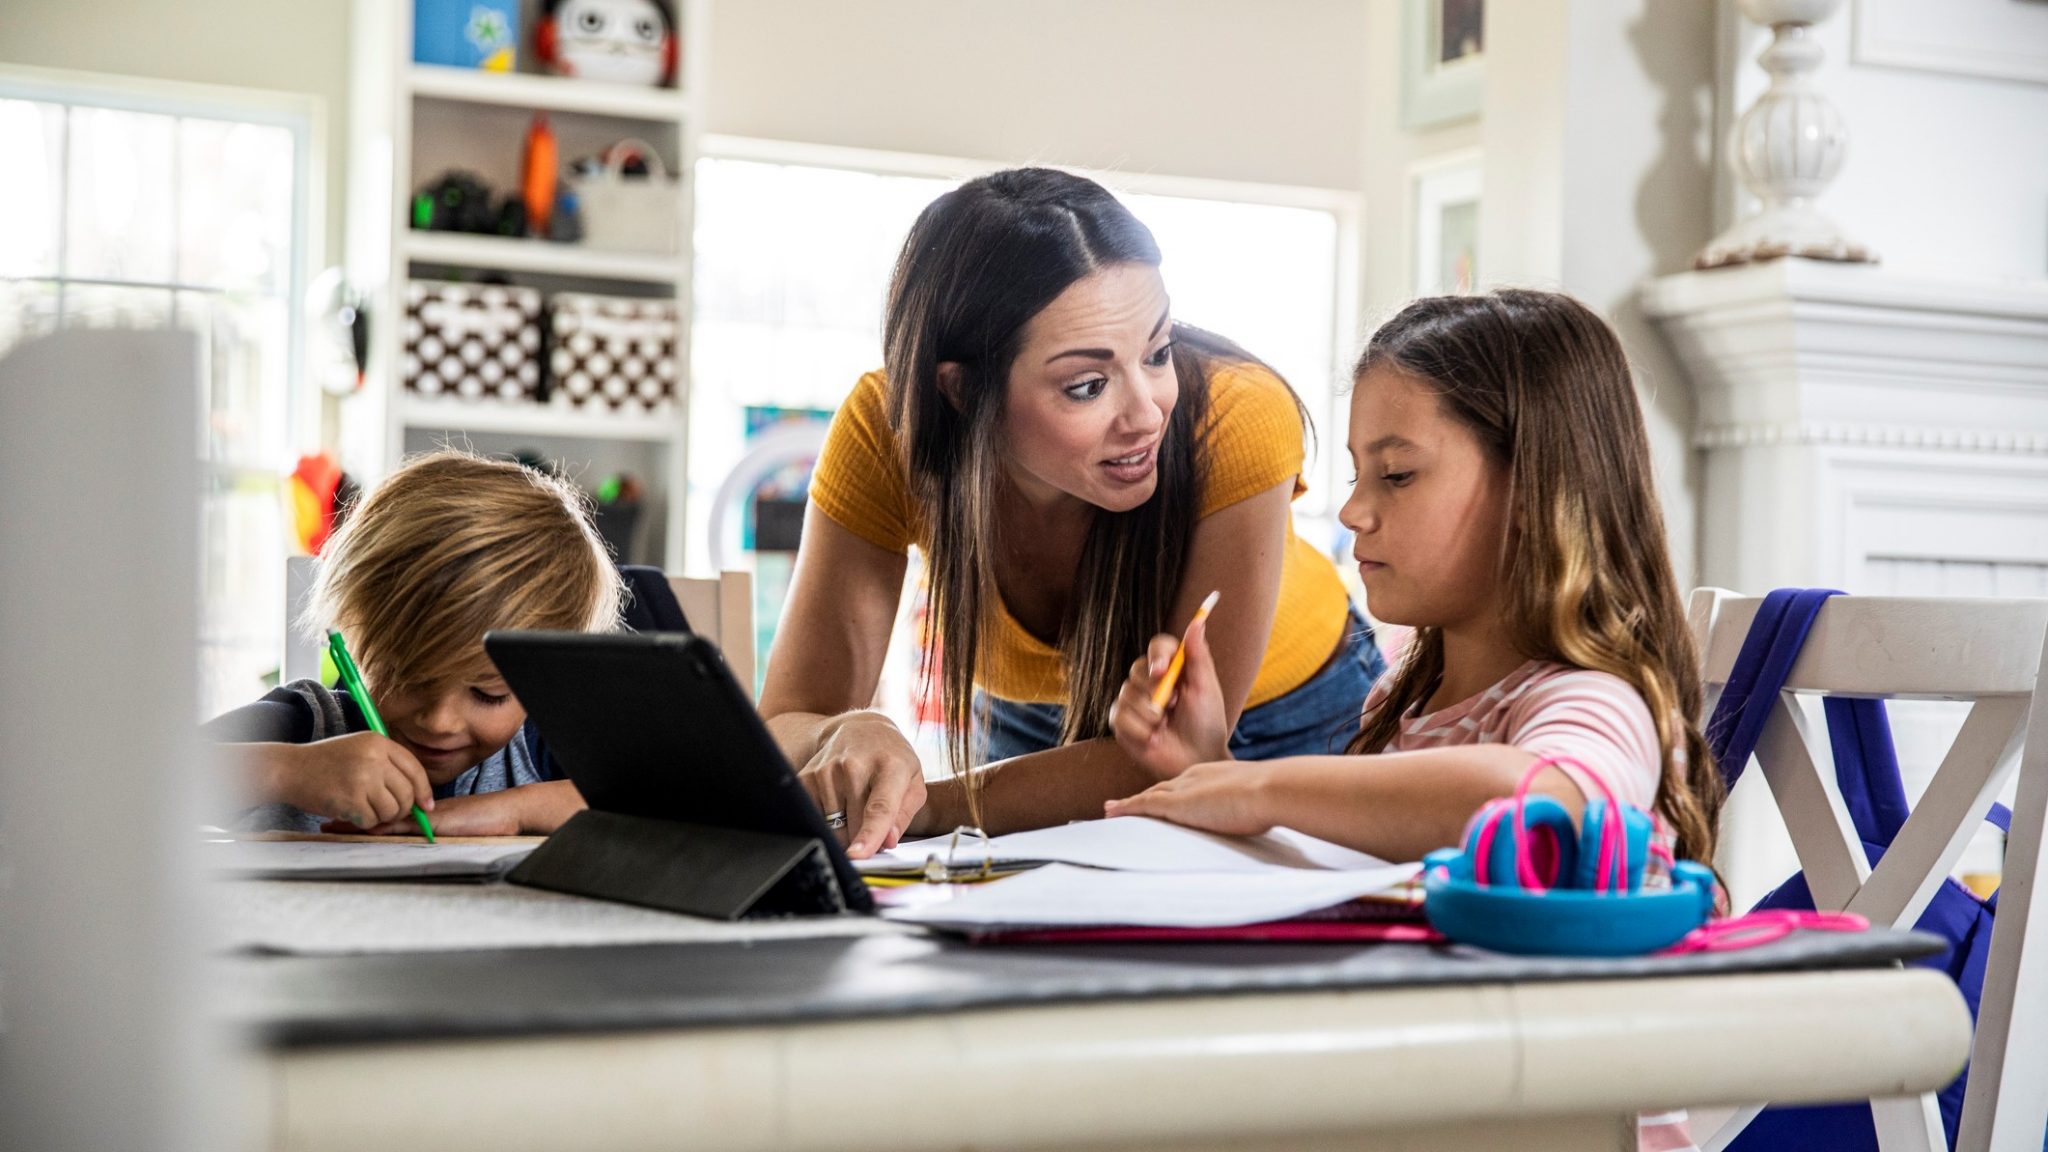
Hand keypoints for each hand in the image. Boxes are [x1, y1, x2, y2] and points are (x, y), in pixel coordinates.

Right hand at [276, 733, 432, 829]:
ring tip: (365, 810)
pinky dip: (364, 822)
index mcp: (378, 742)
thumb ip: (386, 764)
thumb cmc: (324, 762)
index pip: (414, 769)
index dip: (423, 790)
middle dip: (402, 809)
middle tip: (388, 813)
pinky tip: (351, 813)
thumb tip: (417, 793)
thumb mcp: (359, 749)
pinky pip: (371, 820)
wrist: (289, 769)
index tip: (425, 805)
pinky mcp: (351, 799)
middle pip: (407, 793)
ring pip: (392, 809)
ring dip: (381, 817)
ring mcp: (363, 778)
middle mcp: (374, 758)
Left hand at [327, 790, 506, 836]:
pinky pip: (403, 826)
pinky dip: (383, 828)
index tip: (335, 819)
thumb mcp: (448, 828)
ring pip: (383, 819)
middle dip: (350, 818)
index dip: (358, 815)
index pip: (382, 814)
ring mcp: (423, 818)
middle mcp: (416, 814)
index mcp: (418, 815)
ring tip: (332, 826)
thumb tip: (402, 836)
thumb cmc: (481, 823)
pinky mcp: (432, 823)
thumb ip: (426, 830)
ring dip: (358, 822)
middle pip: (376, 814)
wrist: (504, 813)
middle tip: (324, 823)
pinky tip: (366, 829)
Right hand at [799, 711, 925, 858]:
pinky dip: (826, 821)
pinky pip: (814, 818)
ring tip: (854, 804)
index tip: (858, 855)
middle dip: (862, 836)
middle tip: (870, 820)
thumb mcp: (913, 783)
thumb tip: (887, 842)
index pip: (879, 808)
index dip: (869, 835)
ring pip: (832, 827)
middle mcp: (855, 766)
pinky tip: (837, 802)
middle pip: (853, 826)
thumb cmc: (891, 760)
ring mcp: (827, 771)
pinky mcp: (807, 777)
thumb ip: (903, 816)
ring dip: (844, 829)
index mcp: (890, 767)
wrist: (858, 730)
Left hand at [1104, 759, 1275, 835]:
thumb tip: (1266, 818)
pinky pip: (1143, 805)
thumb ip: (1254, 808)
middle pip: (1161, 789)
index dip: (1169, 792)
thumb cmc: (1274, 797)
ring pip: (1148, 797)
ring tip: (1111, 811)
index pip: (1184, 785)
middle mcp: (1194, 777)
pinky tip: (1111, 813)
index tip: (1160, 799)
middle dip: (1144, 797)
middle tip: (1124, 803)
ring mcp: (1184, 790)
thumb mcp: (1259, 801)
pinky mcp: (1177, 804)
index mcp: (1213, 774)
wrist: (1271, 789)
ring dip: (1129, 804)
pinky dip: (1126, 808)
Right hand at [1108, 617, 1229, 778]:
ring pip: (1127, 694)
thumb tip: (1199, 619)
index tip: (1162, 670)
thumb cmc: (1206, 723)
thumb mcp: (1206, 687)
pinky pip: (1119, 717)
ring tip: (1166, 725)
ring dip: (1151, 714)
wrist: (1198, 759)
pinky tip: (1153, 737)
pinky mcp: (1121, 723)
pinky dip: (1140, 730)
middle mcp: (1148, 681)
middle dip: (1156, 690)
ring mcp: (1132, 702)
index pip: (1158, 645)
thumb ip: (1198, 654)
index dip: (1157, 654)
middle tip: (1175, 705)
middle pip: (1137, 668)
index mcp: (1171, 667)